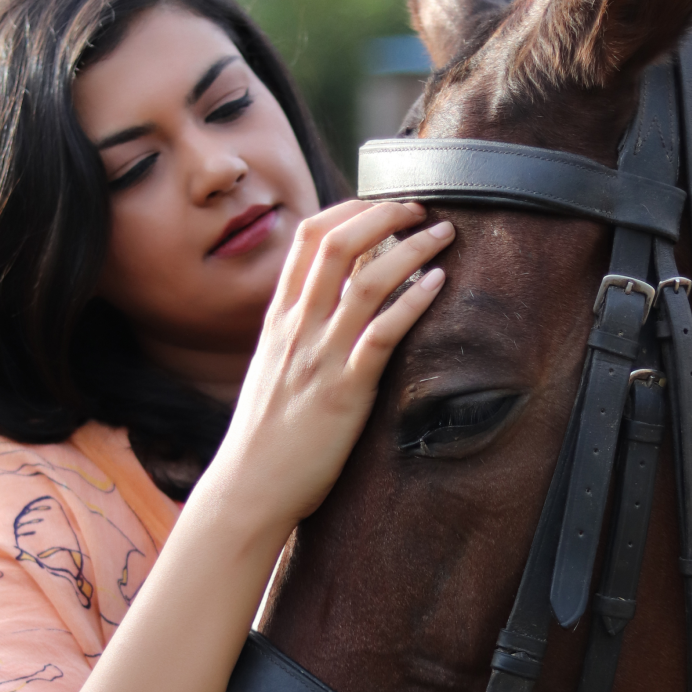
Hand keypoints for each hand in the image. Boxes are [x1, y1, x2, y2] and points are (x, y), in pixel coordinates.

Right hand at [207, 200, 453, 534]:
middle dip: (384, 215)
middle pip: (337, 244)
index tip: (381, 204)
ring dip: (411, 248)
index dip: (348, 210)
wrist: (248, 488)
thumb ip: (297, 336)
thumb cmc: (265, 439)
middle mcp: (297, 329)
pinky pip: (382, 333)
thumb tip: (331, 310)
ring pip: (366, 281)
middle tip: (420, 208)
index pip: (307, 239)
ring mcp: (319, 358)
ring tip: (443, 234)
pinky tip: (437, 284)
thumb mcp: (272, 371)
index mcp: (278, 320)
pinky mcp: (344, 391)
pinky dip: (413, 301)